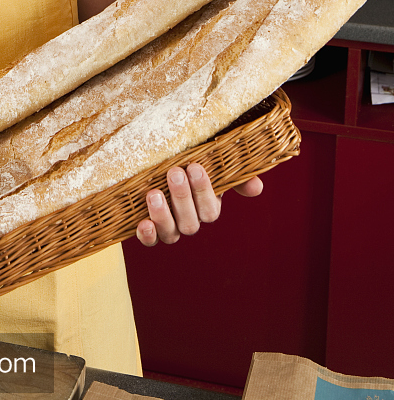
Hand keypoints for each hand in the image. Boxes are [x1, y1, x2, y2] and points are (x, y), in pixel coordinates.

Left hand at [135, 163, 263, 246]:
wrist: (160, 160)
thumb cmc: (188, 159)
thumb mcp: (211, 162)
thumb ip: (233, 175)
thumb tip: (257, 187)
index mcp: (207, 206)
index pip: (210, 210)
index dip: (204, 191)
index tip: (194, 166)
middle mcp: (189, 220)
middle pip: (190, 223)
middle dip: (182, 198)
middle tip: (174, 172)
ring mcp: (169, 227)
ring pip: (171, 234)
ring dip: (163, 216)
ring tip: (154, 194)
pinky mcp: (149, 228)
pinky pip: (150, 240)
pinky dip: (147, 235)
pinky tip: (143, 223)